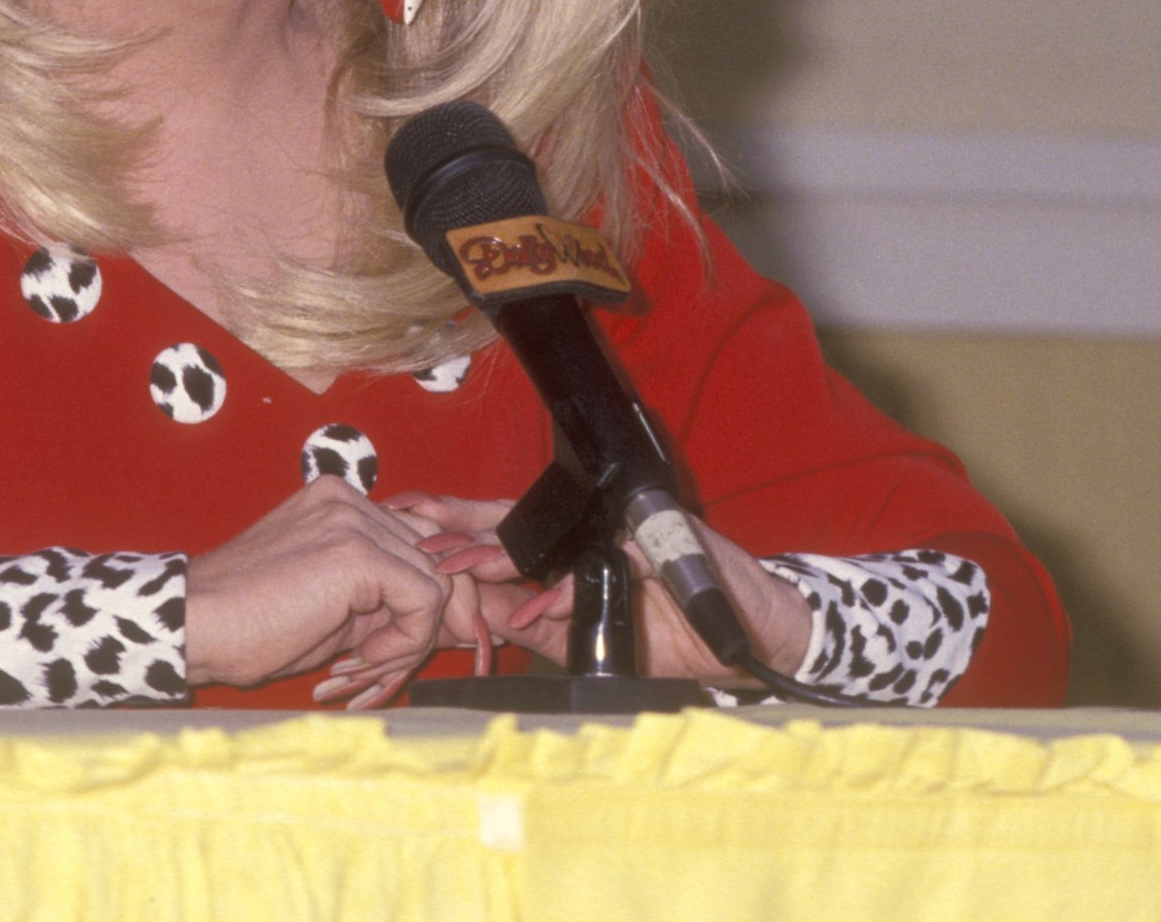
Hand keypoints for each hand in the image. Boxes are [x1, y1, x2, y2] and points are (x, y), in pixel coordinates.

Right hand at [184, 479, 491, 708]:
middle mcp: (348, 500)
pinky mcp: (356, 554)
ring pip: (435, 579)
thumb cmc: (246, 623)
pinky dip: (407, 639)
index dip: (422, 596)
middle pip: (435, 555)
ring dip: (412, 632)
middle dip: (423, 616)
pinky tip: (364, 655)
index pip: (418, 538)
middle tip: (384, 659)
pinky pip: (423, 599)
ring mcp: (353, 521)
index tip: (399, 641)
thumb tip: (437, 615)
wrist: (194, 626)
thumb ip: (378, 594)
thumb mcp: (327, 600)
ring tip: (366, 661)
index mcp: (338, 502)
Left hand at [387, 492, 815, 687]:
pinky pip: (610, 565)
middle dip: (465, 531)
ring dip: (507, 555)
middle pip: (518, 524)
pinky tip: (546, 605)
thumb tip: (484, 616)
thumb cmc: (672, 629)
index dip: (460, 530)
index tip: (413, 530)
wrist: (747, 629)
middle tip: (422, 539)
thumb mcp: (593, 635)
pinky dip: (577, 589)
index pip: (507, 534)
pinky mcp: (658, 544)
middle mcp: (591, 536)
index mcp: (572, 552)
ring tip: (465, 566)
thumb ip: (541, 627)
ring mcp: (622, 534)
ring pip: (554, 541)